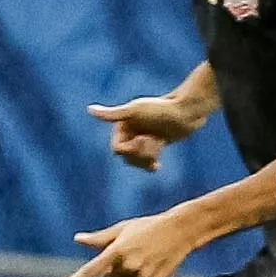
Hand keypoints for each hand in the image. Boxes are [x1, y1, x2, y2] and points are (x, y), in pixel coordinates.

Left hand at [60, 212, 200, 276]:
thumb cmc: (148, 227)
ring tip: (139, 261)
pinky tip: (148, 268)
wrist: (180, 231)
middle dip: (111, 271)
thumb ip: (99, 238)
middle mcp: (129, 265)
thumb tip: (77, 239)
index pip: (93, 269)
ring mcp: (142, 276)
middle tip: (127, 255)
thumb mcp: (123, 228)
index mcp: (118, 250)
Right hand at [88, 96, 205, 171]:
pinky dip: (150, 165)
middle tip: (155, 141)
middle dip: (141, 153)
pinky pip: (147, 162)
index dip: (131, 148)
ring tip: (159, 143)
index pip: (117, 149)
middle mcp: (130, 132)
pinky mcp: (155, 144)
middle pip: (127, 157)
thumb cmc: (161, 109)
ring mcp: (142, 139)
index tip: (145, 138)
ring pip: (137, 161)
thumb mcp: (135, 111)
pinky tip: (156, 167)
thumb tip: (89, 109)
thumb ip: (113, 114)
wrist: (186, 112)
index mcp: (122, 125)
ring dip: (149, 156)